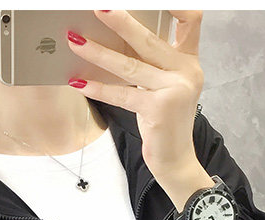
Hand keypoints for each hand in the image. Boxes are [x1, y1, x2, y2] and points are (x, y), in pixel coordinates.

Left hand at [66, 10, 204, 178]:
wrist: (176, 159)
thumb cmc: (165, 121)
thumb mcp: (164, 85)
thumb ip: (150, 62)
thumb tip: (113, 38)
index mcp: (189, 61)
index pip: (190, 20)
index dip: (175, 4)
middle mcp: (186, 72)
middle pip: (149, 39)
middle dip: (121, 21)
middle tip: (97, 8)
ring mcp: (174, 90)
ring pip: (130, 65)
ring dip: (98, 52)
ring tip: (74, 40)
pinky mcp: (159, 110)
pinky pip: (122, 93)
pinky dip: (98, 88)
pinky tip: (79, 82)